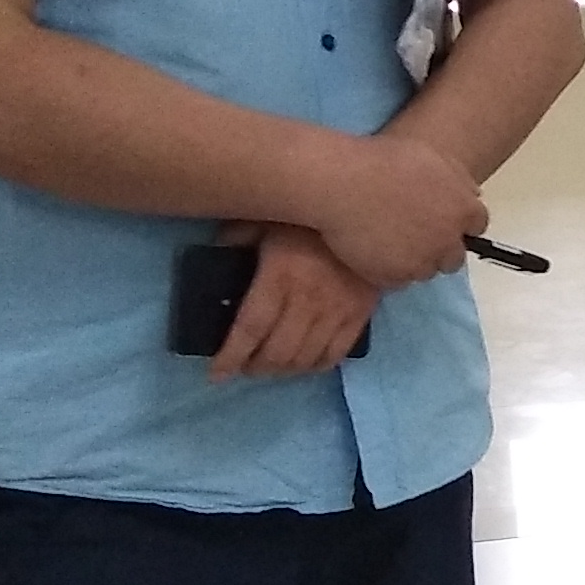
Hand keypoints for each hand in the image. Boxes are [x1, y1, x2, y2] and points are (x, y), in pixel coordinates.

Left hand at [208, 220, 377, 380]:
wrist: (369, 209)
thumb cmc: (309, 217)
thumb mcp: (265, 218)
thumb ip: (237, 237)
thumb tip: (215, 255)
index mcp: (279, 277)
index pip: (250, 329)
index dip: (231, 356)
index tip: (216, 374)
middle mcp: (307, 301)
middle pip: (277, 352)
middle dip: (255, 367)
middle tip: (244, 366)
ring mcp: (337, 311)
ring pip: (304, 359)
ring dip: (283, 371)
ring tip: (271, 366)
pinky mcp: (360, 315)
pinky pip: (336, 354)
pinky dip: (315, 366)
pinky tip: (303, 363)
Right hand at [312, 131, 488, 288]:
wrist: (340, 182)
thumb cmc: (383, 162)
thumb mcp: (431, 157)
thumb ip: (458, 179)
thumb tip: (473, 195)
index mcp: (462, 210)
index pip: (476, 227)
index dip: (457, 225)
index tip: (441, 223)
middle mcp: (448, 240)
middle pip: (453, 257)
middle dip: (438, 248)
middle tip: (412, 235)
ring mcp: (421, 262)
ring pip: (424, 270)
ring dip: (412, 260)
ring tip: (386, 241)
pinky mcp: (394, 278)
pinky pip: (397, 281)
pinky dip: (387, 271)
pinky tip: (372, 251)